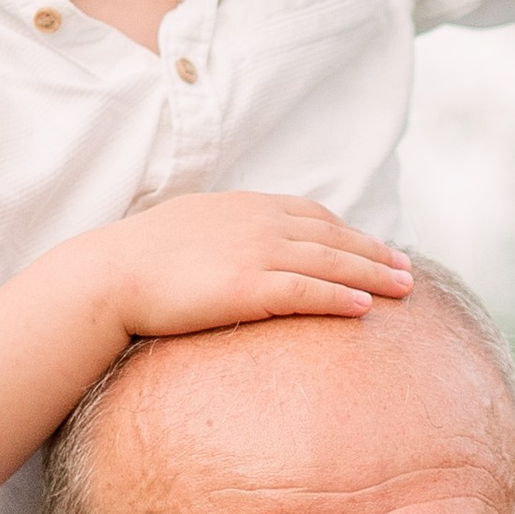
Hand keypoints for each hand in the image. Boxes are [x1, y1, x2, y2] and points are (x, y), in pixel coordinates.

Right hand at [88, 194, 411, 339]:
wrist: (108, 275)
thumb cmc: (136, 262)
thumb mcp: (186, 232)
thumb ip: (218, 235)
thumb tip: (227, 255)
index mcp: (243, 206)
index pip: (311, 214)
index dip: (347, 231)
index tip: (373, 245)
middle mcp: (257, 222)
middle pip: (332, 235)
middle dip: (374, 251)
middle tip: (406, 268)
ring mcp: (255, 252)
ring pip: (330, 261)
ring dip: (373, 274)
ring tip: (405, 288)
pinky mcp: (248, 286)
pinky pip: (307, 291)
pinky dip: (340, 296)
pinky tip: (365, 307)